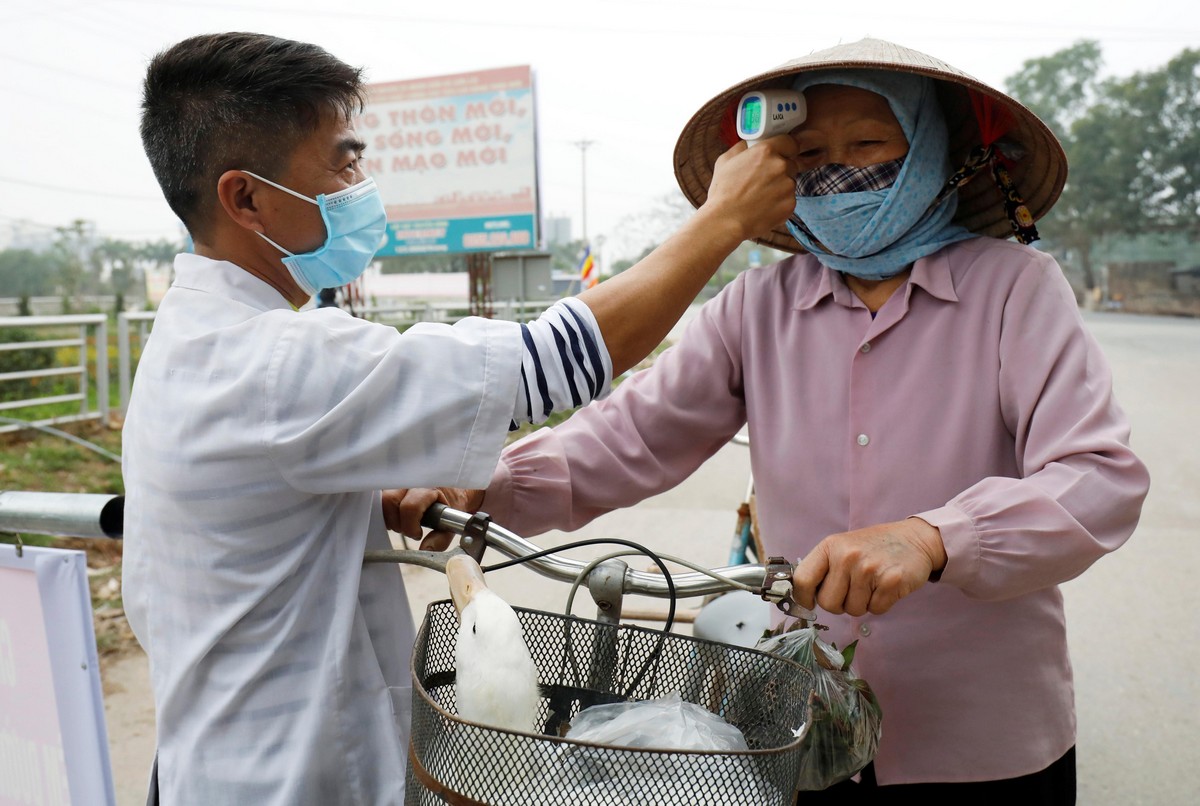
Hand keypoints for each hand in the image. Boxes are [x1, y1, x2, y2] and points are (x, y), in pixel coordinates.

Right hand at [380, 487, 483, 550]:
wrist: (459, 489)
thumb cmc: (455, 505)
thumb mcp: (453, 524)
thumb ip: (440, 539)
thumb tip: (424, 550)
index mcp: (429, 487)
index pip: (410, 507)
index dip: (410, 526)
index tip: (418, 534)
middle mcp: (412, 479)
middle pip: (389, 500)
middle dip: (396, 521)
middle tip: (408, 528)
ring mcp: (400, 479)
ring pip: (381, 499)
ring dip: (389, 516)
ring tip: (403, 521)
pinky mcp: (393, 482)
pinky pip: (379, 496)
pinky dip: (385, 510)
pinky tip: (396, 515)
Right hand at [701, 135, 799, 242]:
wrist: (725, 221)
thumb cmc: (723, 192)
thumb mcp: (725, 161)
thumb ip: (742, 147)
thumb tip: (749, 143)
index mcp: (766, 151)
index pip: (790, 142)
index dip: (785, 149)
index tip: (780, 155)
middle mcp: (780, 166)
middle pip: (790, 163)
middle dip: (780, 170)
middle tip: (763, 181)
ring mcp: (788, 186)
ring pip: (790, 183)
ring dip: (780, 187)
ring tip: (760, 197)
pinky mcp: (790, 204)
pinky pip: (789, 199)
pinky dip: (779, 203)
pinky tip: (764, 207)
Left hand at [791, 518, 946, 616]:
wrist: (915, 539)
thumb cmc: (874, 546)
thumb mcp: (842, 546)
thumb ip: (822, 567)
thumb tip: (800, 594)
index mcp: (830, 546)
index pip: (802, 580)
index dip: (803, 598)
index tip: (809, 602)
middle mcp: (847, 556)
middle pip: (828, 603)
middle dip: (839, 604)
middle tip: (852, 589)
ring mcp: (869, 569)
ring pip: (853, 610)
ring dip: (862, 603)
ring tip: (871, 584)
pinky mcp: (891, 582)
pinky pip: (876, 610)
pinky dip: (880, 604)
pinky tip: (884, 587)